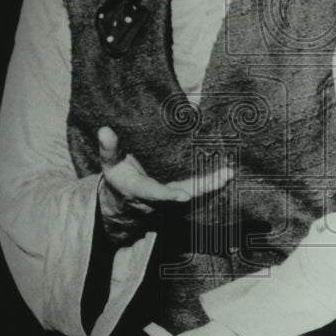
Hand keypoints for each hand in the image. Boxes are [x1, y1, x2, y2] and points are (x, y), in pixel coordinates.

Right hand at [97, 126, 233, 244]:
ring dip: (213, 185)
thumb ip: (109, 149)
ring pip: (195, 195)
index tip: (184, 196)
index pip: (154, 194)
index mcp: (138, 191)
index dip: (168, 196)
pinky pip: (198, 192)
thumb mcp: (108, 165)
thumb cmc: (118, 178)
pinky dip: (212, 184)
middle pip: (184, 196)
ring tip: (229, 173)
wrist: (123, 205)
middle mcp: (158, 200)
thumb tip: (105, 130)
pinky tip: (227, 173)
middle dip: (203, 188)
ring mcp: (171, 202)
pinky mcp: (180, 198)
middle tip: (222, 177)